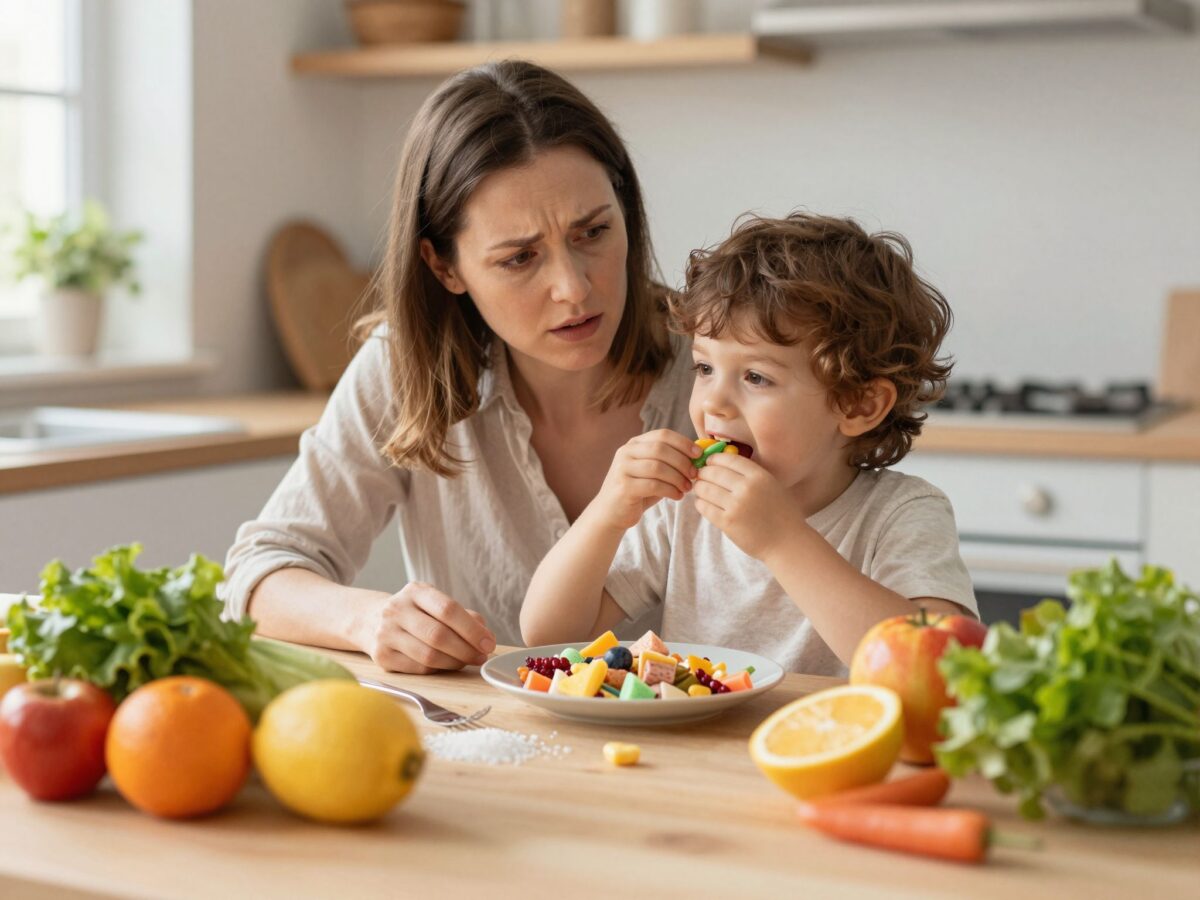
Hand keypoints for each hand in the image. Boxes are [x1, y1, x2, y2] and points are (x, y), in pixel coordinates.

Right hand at [355, 582, 496, 673]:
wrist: (370, 621)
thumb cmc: (415, 613)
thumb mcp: (435, 604)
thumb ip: (463, 616)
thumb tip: (486, 636)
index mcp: (415, 591)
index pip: (448, 609)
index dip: (472, 629)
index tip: (489, 643)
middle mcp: (397, 609)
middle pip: (438, 635)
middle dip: (466, 649)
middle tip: (482, 657)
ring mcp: (386, 634)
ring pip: (429, 655)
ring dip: (455, 662)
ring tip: (467, 661)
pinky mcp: (382, 657)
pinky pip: (419, 668)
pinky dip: (439, 669)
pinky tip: (447, 665)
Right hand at [588, 429, 699, 530]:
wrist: (611, 512)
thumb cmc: (639, 491)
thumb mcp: (654, 472)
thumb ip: (670, 461)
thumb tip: (698, 455)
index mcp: (635, 444)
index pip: (662, 434)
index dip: (683, 443)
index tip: (699, 454)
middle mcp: (626, 452)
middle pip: (661, 448)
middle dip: (682, 461)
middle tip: (695, 474)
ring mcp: (622, 469)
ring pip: (657, 467)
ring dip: (678, 478)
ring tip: (687, 487)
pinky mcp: (623, 487)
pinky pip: (653, 485)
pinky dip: (670, 490)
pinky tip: (677, 496)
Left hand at [692, 453, 808, 560]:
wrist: (787, 542)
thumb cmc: (781, 514)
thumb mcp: (772, 485)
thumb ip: (752, 475)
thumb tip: (723, 464)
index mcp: (759, 476)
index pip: (728, 459)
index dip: (714, 459)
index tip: (709, 462)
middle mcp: (747, 488)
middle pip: (713, 472)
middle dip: (703, 473)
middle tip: (700, 477)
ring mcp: (736, 505)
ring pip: (705, 489)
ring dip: (699, 488)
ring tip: (700, 490)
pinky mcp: (727, 522)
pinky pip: (705, 507)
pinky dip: (700, 503)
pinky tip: (703, 504)